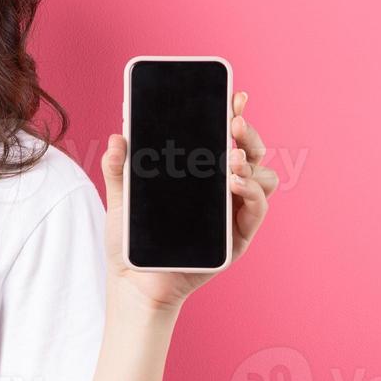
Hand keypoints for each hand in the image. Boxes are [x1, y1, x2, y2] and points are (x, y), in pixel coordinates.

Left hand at [100, 89, 275, 310]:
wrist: (133, 284)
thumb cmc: (131, 242)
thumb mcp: (121, 199)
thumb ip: (119, 168)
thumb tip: (117, 136)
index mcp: (201, 178)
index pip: (225, 140)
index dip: (234, 117)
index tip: (234, 96)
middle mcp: (223, 192)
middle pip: (251, 154)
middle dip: (248, 134)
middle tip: (235, 121)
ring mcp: (233, 214)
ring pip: (263, 178)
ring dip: (252, 162)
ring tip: (231, 157)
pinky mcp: (237, 238)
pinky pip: (256, 209)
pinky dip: (251, 190)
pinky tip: (234, 182)